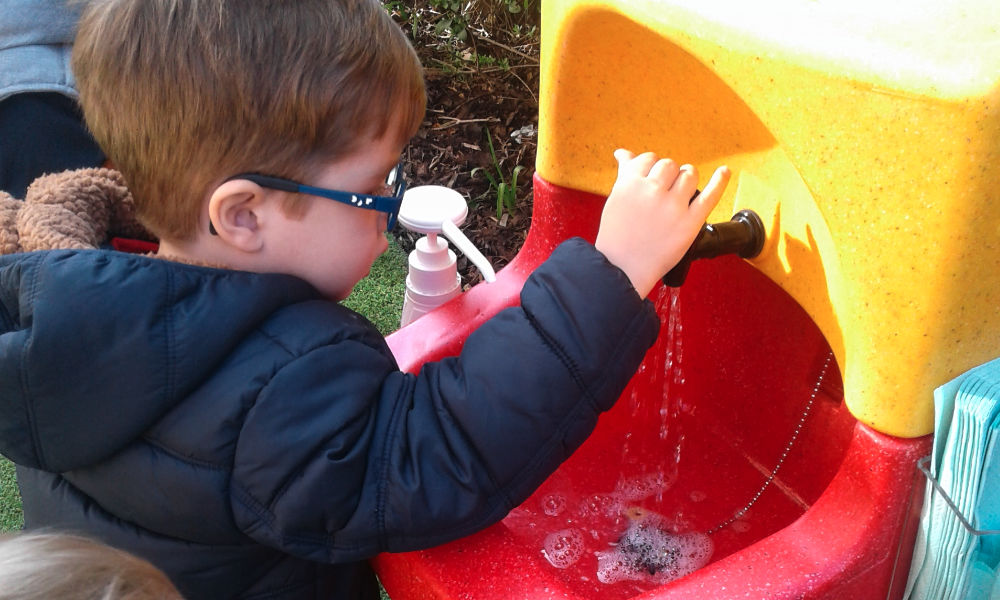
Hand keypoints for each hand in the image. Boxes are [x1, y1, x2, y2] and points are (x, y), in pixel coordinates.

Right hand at [595, 149, 730, 297]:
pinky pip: (710, 195)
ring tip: (679, 195)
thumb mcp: (616, 200)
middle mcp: (652, 191)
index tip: (651, 181)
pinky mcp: (690, 222)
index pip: (649, 159)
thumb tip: (624, 153)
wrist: (622, 269)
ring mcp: (673, 206)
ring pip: (689, 175)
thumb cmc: (617, 236)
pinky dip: (720, 181)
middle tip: (662, 194)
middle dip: (668, 176)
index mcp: (630, 183)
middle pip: (670, 165)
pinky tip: (725, 171)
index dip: (651, 168)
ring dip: (686, 179)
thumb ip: (624, 174)